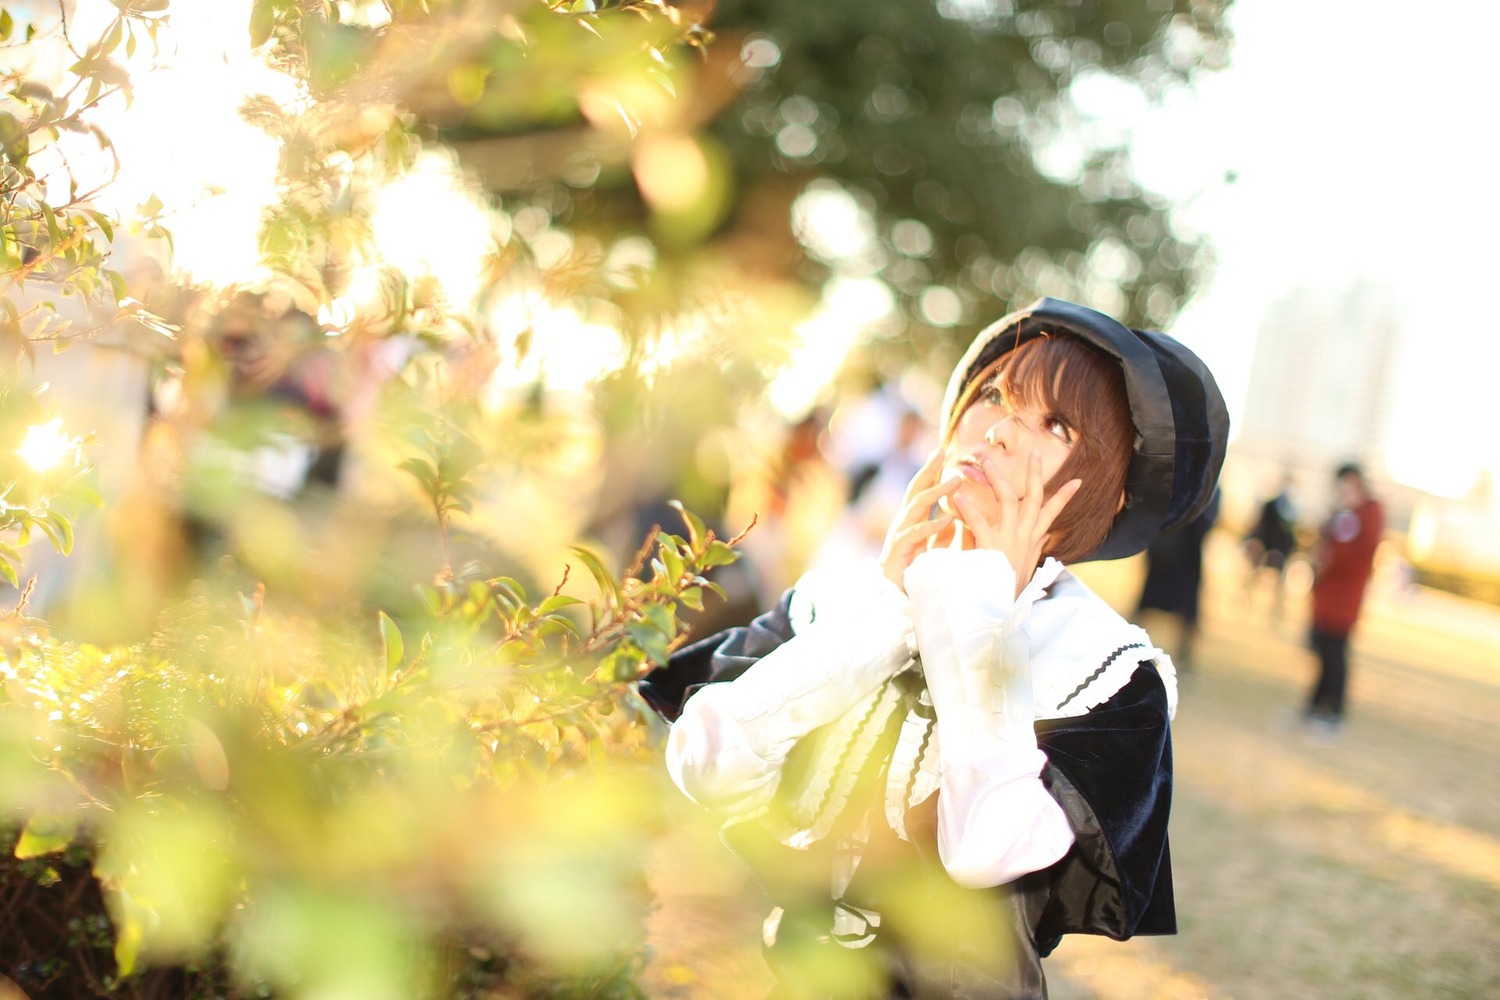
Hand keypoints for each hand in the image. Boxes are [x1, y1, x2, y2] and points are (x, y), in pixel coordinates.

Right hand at [879, 449, 960, 589]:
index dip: (931, 471)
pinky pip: (915, 534)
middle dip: (928, 469)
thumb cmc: (911, 574)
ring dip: (937, 492)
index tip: (942, 451)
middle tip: (942, 450)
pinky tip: (947, 518)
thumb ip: (940, 534)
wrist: (891, 599)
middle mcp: (903, 523)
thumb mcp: (930, 550)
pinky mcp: (899, 551)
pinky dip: (931, 526)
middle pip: (915, 490)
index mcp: (911, 521)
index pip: (921, 490)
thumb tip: (956, 519)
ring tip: (956, 480)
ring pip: (916, 507)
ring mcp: (899, 534)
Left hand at [950, 448, 1081, 595]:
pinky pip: (979, 523)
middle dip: (1036, 473)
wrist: (996, 612)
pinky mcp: (991, 548)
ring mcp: (1010, 540)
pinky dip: (968, 508)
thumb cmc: (1007, 588)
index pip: (1052, 513)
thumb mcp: (1027, 565)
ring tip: (986, 461)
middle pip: (1034, 497)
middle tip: (1035, 453)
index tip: (1079, 480)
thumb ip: (1035, 545)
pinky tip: (958, 496)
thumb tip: (1045, 533)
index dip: (1065, 496)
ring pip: (1009, 500)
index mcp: (1031, 539)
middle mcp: (1024, 536)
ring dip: (998, 478)